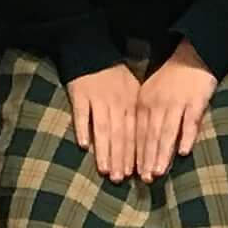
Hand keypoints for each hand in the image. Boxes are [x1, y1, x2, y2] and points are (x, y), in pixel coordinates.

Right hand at [64, 62, 146, 179]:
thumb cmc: (115, 73)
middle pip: (119, 134)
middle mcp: (116, 102)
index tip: (135, 173)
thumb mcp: (133, 88)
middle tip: (119, 179)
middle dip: (120, 158)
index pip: (134, 132)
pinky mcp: (79, 94)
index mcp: (131, 102)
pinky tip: (84, 145)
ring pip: (102, 128)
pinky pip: (81, 114)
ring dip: (104, 150)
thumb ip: (138, 111)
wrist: (92, 48)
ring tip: (105, 170)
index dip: (134, 153)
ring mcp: (97, 98)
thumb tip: (148, 138)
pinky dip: (83, 128)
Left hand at [133, 49, 217, 176]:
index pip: (138, 133)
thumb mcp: (150, 94)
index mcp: (144, 103)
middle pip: (151, 135)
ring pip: (168, 131)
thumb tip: (136, 145)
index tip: (132, 173)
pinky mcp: (196, 100)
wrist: (192, 54)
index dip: (136, 154)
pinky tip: (183, 151)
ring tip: (158, 171)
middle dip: (147, 159)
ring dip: (162, 153)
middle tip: (144, 179)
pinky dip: (187, 136)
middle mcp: (158, 103)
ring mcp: (177, 102)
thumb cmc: (170, 78)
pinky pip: (190, 121)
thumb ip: (145, 117)